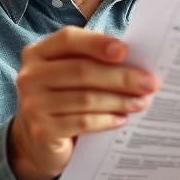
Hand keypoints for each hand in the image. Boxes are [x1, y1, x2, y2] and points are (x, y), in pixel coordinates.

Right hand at [8, 26, 157, 179]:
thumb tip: (137, 62)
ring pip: (85, 98)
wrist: (37, 140)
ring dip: (119, 100)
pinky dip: (107, 120)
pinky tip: (122, 119)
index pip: (68, 39)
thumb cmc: (63, 97)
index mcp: (38, 53)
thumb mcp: (70, 74)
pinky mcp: (42, 131)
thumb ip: (92, 62)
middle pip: (82, 71)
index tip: (125, 51)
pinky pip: (83, 122)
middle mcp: (30, 76)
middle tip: (149, 83)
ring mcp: (32, 104)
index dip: (97, 43)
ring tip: (142, 102)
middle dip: (121, 77)